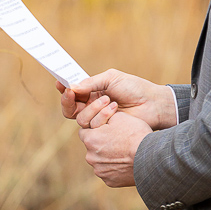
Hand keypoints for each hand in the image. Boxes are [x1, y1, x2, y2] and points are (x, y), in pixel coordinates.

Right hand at [58, 68, 175, 131]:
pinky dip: (99, 116)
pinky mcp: (104, 130)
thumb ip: (91, 82)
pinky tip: (113, 108)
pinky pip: (91, 127)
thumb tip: (71, 87)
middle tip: (70, 93)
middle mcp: (92, 105)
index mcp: (93, 90)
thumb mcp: (111, 78)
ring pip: (79, 117)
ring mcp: (98, 118)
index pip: (73, 90)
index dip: (64, 87)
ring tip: (108, 100)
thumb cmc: (134, 88)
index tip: (59, 82)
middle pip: (70, 107)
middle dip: (67, 100)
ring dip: (91, 107)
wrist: (152, 105)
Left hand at [78, 110, 151, 187]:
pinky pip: (109, 172)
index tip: (105, 128)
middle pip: (92, 147)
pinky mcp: (110, 182)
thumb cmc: (135, 134)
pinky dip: (115, 168)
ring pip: (100, 161)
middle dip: (101, 143)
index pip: (84, 131)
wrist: (151, 158)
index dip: (95, 128)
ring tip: (124, 152)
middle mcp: (91, 157)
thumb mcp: (119, 116)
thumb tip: (101, 117)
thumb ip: (104, 116)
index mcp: (90, 140)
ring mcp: (100, 171)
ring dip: (107, 156)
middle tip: (116, 139)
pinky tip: (127, 163)